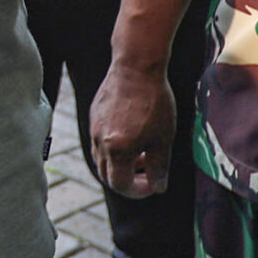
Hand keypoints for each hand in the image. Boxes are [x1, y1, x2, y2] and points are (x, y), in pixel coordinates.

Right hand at [90, 59, 175, 198]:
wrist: (136, 66)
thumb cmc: (154, 101)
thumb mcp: (163, 138)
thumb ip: (159, 166)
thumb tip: (158, 187)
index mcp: (116, 150)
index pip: (120, 185)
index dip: (138, 190)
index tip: (154, 183)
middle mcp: (100, 142)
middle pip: (107, 175)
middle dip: (128, 180)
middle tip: (148, 172)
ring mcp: (94, 128)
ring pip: (102, 158)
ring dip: (120, 163)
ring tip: (142, 151)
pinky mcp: (94, 115)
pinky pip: (100, 141)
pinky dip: (114, 147)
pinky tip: (132, 134)